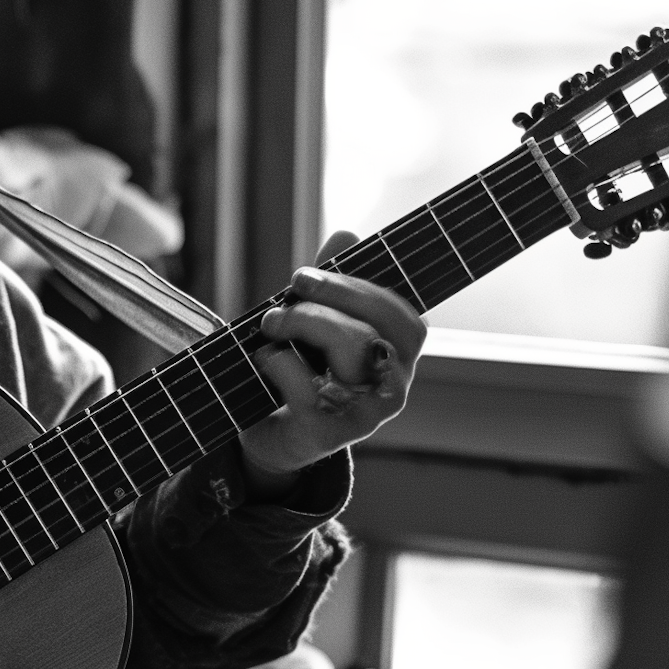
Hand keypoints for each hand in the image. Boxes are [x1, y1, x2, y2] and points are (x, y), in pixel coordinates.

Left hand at [236, 232, 424, 493]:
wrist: (273, 434)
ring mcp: (366, 415)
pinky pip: (308, 386)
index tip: (304, 276)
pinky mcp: (329, 434)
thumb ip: (335, 283)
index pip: (404, 317)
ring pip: (349, 349)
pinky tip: (264, 360)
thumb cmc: (304, 370)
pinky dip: (278, 362)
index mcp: (399, 356)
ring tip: (270, 324)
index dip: (357, 288)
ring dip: (302, 323)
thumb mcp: (318, 323)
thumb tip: (347, 234)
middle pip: (372, 328)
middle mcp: (393, 387)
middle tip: (285, 295)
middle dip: (324, 300)